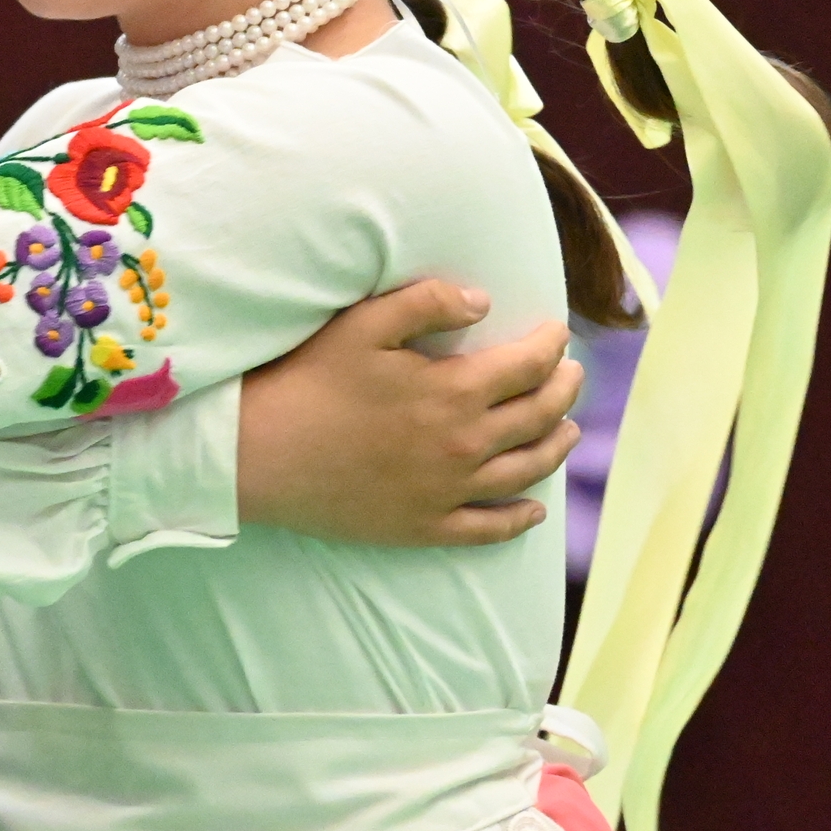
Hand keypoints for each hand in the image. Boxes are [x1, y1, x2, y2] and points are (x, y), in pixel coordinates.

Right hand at [236, 279, 582, 548]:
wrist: (259, 454)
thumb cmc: (307, 381)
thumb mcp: (363, 324)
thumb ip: (428, 302)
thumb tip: (485, 301)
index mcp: (454, 392)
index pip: (529, 366)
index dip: (551, 346)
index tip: (557, 333)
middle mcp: (464, 446)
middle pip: (538, 417)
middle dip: (563, 390)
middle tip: (571, 375)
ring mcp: (447, 492)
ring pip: (526, 471)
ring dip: (556, 446)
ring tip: (568, 431)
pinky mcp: (424, 527)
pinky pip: (489, 529)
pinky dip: (520, 519)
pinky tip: (534, 510)